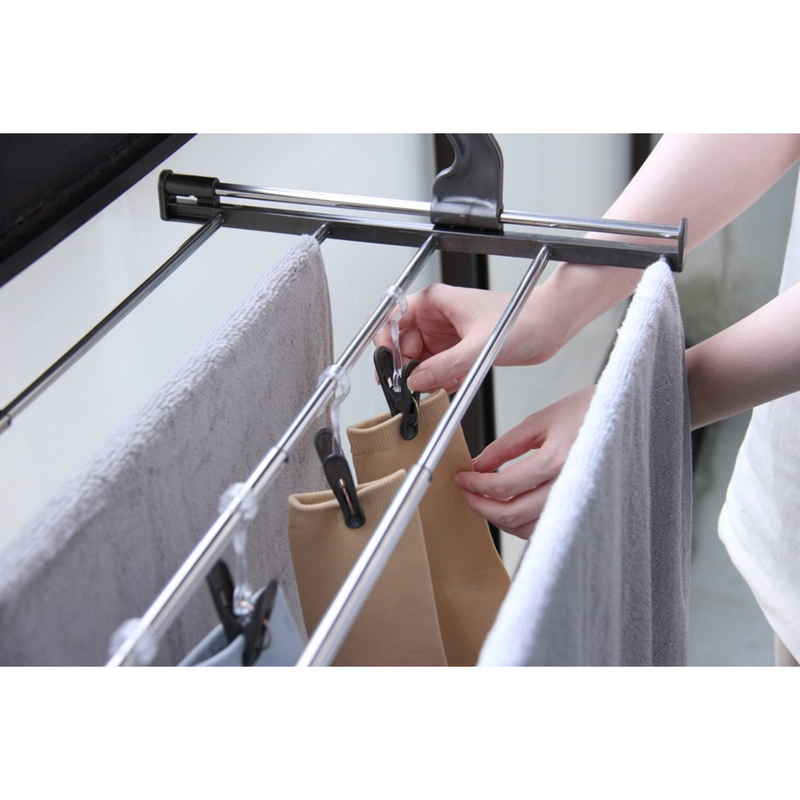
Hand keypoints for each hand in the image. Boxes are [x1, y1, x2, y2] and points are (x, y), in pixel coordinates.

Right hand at [373, 283, 567, 393]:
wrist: (551, 324)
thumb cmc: (523, 317)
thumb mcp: (479, 347)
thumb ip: (444, 366)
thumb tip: (416, 381)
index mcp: (436, 302)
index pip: (393, 318)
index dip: (385, 342)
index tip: (387, 364)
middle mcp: (439, 317)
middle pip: (404, 343)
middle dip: (405, 366)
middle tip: (409, 385)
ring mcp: (448, 334)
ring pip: (421, 358)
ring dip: (425, 376)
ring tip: (435, 386)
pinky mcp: (460, 349)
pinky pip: (438, 367)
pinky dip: (441, 379)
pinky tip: (452, 384)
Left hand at [454, 386, 593, 538]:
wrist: (630, 418)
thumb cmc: (593, 412)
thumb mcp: (543, 419)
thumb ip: (507, 444)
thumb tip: (479, 463)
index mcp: (558, 460)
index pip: (504, 486)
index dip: (476, 486)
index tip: (463, 479)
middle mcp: (571, 488)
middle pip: (513, 514)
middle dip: (482, 507)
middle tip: (467, 494)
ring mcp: (580, 504)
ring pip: (528, 529)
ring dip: (501, 518)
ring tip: (486, 501)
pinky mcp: (585, 512)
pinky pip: (547, 529)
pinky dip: (523, 523)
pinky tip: (513, 507)